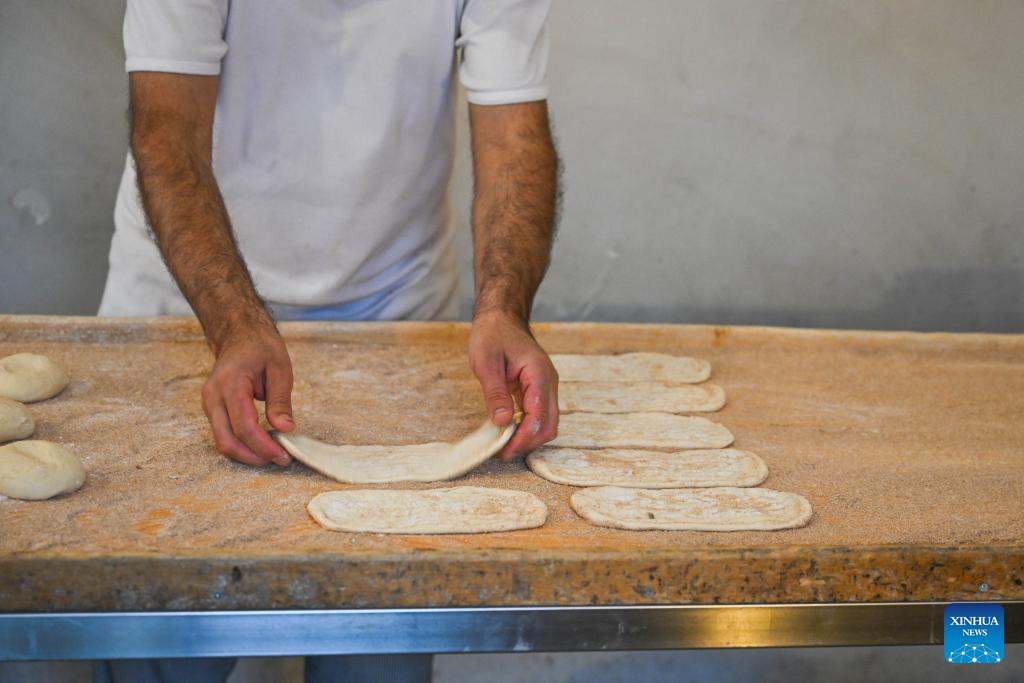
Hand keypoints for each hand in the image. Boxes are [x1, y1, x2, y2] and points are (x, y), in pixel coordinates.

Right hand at [201, 326, 294, 466]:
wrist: (239, 334)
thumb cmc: (261, 347)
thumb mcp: (280, 368)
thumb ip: (281, 400)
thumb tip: (285, 429)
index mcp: (231, 383)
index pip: (243, 426)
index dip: (263, 446)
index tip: (284, 455)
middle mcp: (213, 396)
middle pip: (227, 440)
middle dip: (254, 456)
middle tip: (280, 459)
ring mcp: (209, 403)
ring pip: (222, 441)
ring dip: (247, 454)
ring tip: (273, 453)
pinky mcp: (212, 408)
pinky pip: (222, 434)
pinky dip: (241, 444)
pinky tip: (261, 444)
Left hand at [469, 310, 557, 459]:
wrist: (501, 318)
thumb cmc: (493, 335)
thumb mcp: (486, 362)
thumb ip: (495, 393)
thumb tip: (502, 423)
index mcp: (538, 373)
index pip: (538, 415)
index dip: (523, 438)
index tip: (504, 451)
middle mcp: (548, 381)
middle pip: (549, 424)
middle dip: (528, 443)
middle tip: (503, 452)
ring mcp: (546, 386)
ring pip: (547, 422)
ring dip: (529, 437)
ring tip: (505, 445)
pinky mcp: (539, 389)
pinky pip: (539, 414)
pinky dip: (527, 427)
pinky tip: (509, 432)